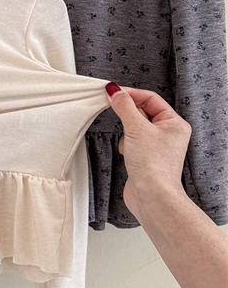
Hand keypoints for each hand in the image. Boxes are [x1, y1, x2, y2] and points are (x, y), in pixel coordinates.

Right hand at [106, 84, 191, 219]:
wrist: (152, 196)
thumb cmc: (153, 165)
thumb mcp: (136, 128)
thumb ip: (124, 106)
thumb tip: (114, 91)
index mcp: (174, 123)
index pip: (150, 98)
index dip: (131, 94)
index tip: (112, 93)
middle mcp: (168, 133)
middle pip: (142, 111)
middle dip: (128, 114)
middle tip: (113, 109)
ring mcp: (157, 146)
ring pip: (135, 126)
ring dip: (126, 131)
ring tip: (127, 141)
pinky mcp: (146, 157)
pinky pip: (132, 141)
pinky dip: (125, 143)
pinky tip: (126, 152)